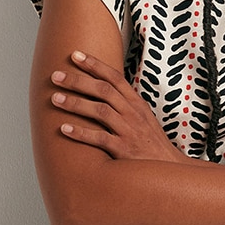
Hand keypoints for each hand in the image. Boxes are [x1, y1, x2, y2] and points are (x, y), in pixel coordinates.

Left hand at [50, 51, 185, 162]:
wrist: (169, 170)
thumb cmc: (151, 144)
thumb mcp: (142, 118)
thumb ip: (124, 104)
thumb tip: (101, 90)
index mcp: (137, 104)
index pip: (115, 78)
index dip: (95, 65)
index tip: (75, 54)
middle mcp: (133, 114)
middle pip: (103, 90)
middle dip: (78, 81)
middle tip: (56, 75)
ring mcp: (129, 131)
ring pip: (100, 111)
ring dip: (75, 103)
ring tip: (54, 98)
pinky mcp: (124, 150)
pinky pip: (100, 139)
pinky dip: (81, 133)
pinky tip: (64, 129)